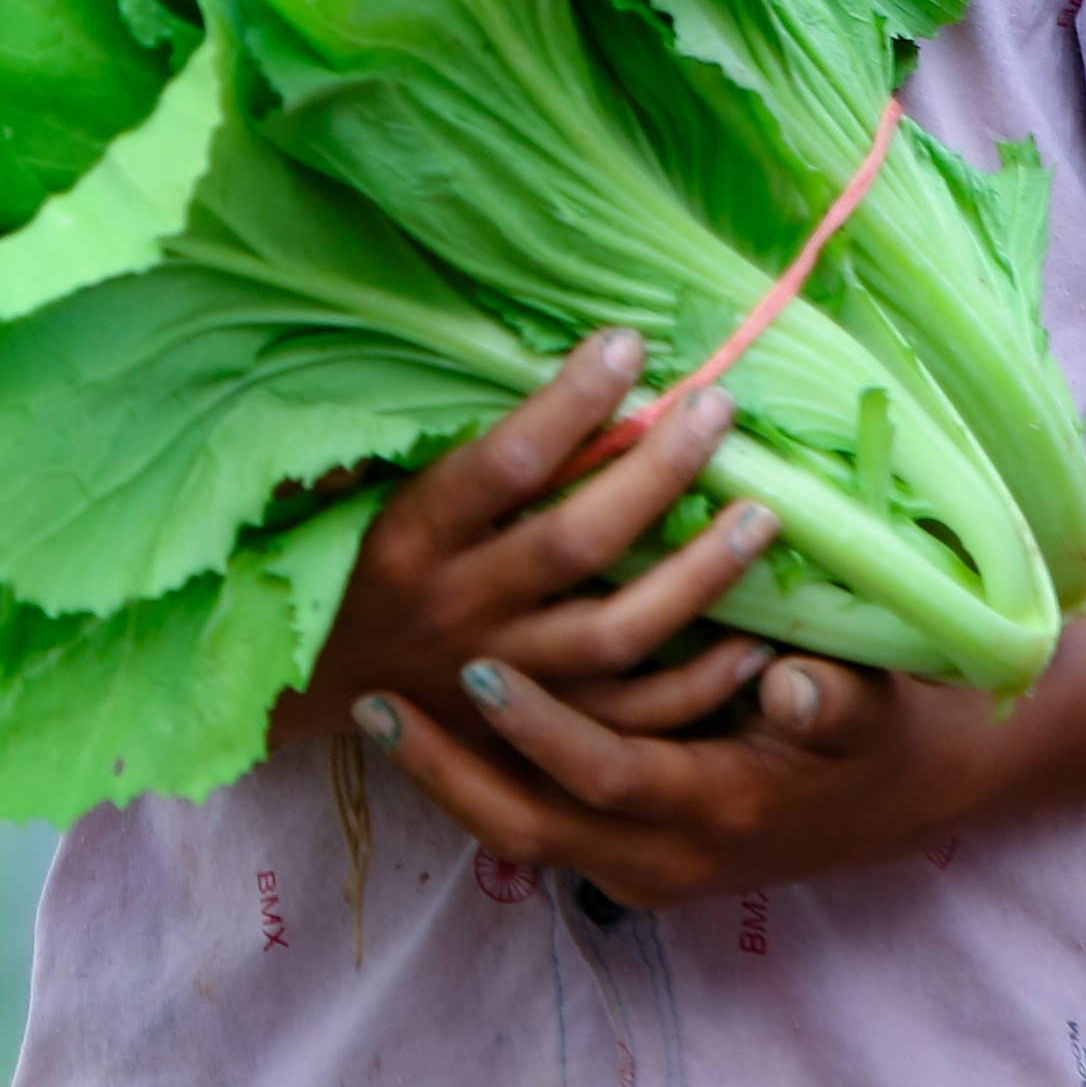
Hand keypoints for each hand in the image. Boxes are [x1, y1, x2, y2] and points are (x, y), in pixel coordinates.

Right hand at [296, 329, 796, 755]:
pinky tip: (755, 640)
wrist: (325, 686)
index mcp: (411, 539)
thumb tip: (528, 356)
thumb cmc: (359, 560)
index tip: (630, 345)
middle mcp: (460, 610)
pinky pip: (637, 719)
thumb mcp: (367, 494)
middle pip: (578, 542)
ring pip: (620, 632)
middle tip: (720, 410)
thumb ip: (442, 444)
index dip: (572, 402)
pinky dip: (702, 684)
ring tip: (760, 516)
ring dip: (701, 574)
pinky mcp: (540, 740)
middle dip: (659, 471)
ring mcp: (506, 682)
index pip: (506, 465)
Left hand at [363, 645, 992, 910]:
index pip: (605, 777)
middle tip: (371, 703)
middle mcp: (667, 857)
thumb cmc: (878, 730)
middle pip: (529, 829)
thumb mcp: (873, 709)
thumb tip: (790, 685)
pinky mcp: (627, 856)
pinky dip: (481, 782)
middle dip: (445, 773)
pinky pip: (537, 826)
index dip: (540, 727)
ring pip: (520, 835)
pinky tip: (430, 725)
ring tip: (374, 710)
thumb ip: (833, 700)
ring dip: (446, 779)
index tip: (476, 668)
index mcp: (719, 812)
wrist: (903, 794)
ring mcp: (641, 867)